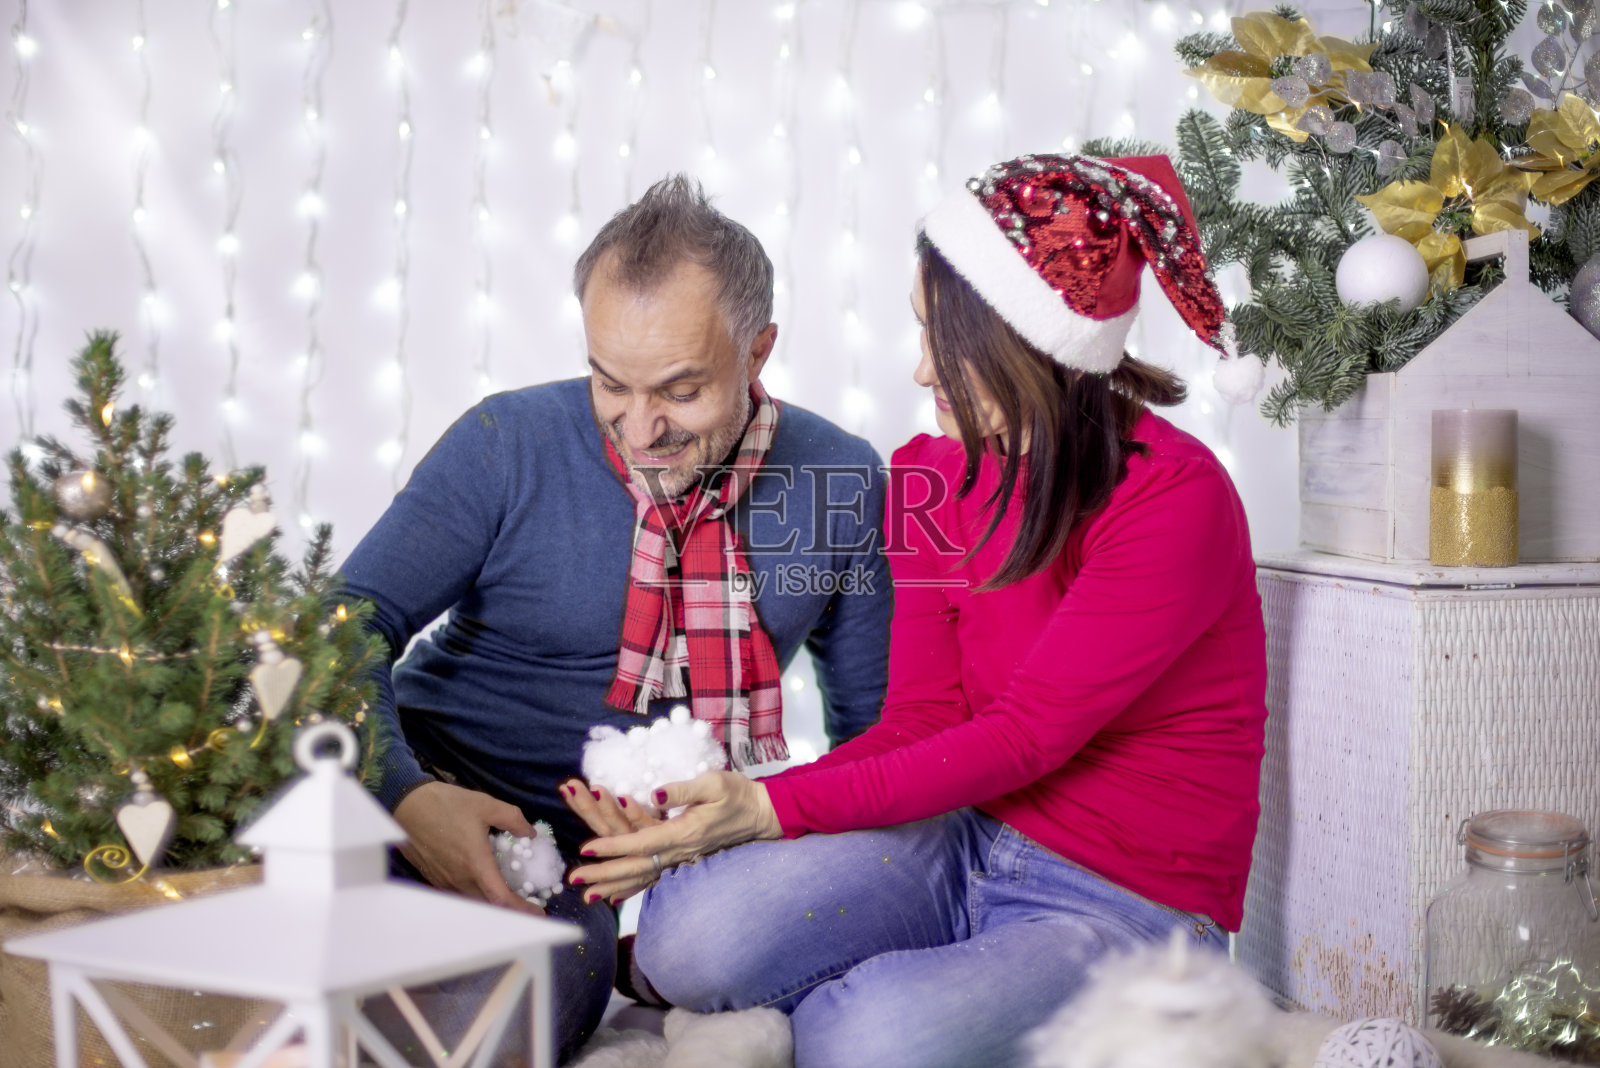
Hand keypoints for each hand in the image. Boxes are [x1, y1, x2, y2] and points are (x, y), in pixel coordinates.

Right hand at [393, 780, 545, 915]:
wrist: (407, 805)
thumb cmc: (446, 804)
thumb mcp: (486, 805)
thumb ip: (513, 819)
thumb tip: (530, 833)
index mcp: (475, 865)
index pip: (500, 899)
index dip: (520, 910)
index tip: (537, 913)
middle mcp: (459, 879)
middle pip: (487, 905)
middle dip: (509, 909)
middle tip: (527, 903)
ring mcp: (443, 881)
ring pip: (472, 901)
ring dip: (490, 902)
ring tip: (506, 893)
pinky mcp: (433, 877)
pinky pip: (457, 893)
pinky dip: (474, 894)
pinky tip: (481, 882)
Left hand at [566, 771, 781, 904]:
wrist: (761, 814)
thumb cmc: (738, 794)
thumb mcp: (713, 783)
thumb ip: (682, 790)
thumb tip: (654, 796)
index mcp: (684, 833)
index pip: (640, 843)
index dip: (612, 846)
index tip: (586, 849)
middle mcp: (681, 851)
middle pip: (636, 866)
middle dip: (604, 874)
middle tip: (575, 879)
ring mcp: (683, 858)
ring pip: (643, 877)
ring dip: (614, 886)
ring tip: (588, 896)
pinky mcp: (684, 858)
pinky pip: (654, 878)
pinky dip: (633, 889)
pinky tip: (617, 897)